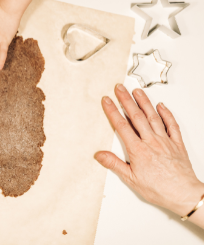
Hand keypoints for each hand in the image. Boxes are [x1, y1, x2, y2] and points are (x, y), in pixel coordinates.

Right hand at [96, 85, 203, 223]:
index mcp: (138, 150)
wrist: (184, 194)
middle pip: (136, 116)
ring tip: (137, 91)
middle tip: (119, 88)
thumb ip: (114, 164)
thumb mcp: (131, 179)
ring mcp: (165, 141)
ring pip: (153, 117)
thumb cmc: (159, 189)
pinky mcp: (177, 144)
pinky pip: (172, 125)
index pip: (122, 125)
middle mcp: (151, 141)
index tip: (107, 100)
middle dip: (126, 100)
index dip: (112, 111)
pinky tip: (161, 106)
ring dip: (144, 102)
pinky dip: (166, 114)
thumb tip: (99, 155)